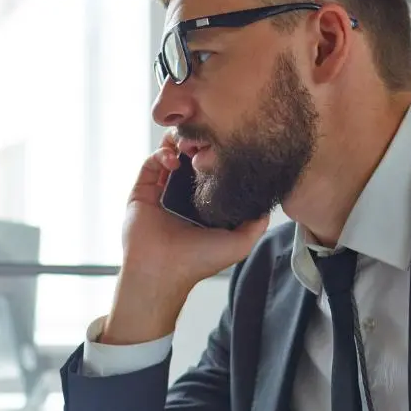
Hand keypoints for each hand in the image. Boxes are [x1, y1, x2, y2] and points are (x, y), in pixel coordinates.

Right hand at [123, 131, 270, 282]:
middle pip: (191, 157)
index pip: (212, 170)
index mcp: (204, 205)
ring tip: (189, 146)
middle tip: (206, 141)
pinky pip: (151, 163)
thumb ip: (257, 223)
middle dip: (199, 144)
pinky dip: (161, 154)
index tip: (226, 147)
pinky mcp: (143, 190)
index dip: (219, 154)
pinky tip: (174, 160)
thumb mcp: (240, 243)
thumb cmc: (198, 260)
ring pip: (170, 154)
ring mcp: (162, 191)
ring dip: (179, 143)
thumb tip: (267, 203)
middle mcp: (183, 196)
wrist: (162, 270)